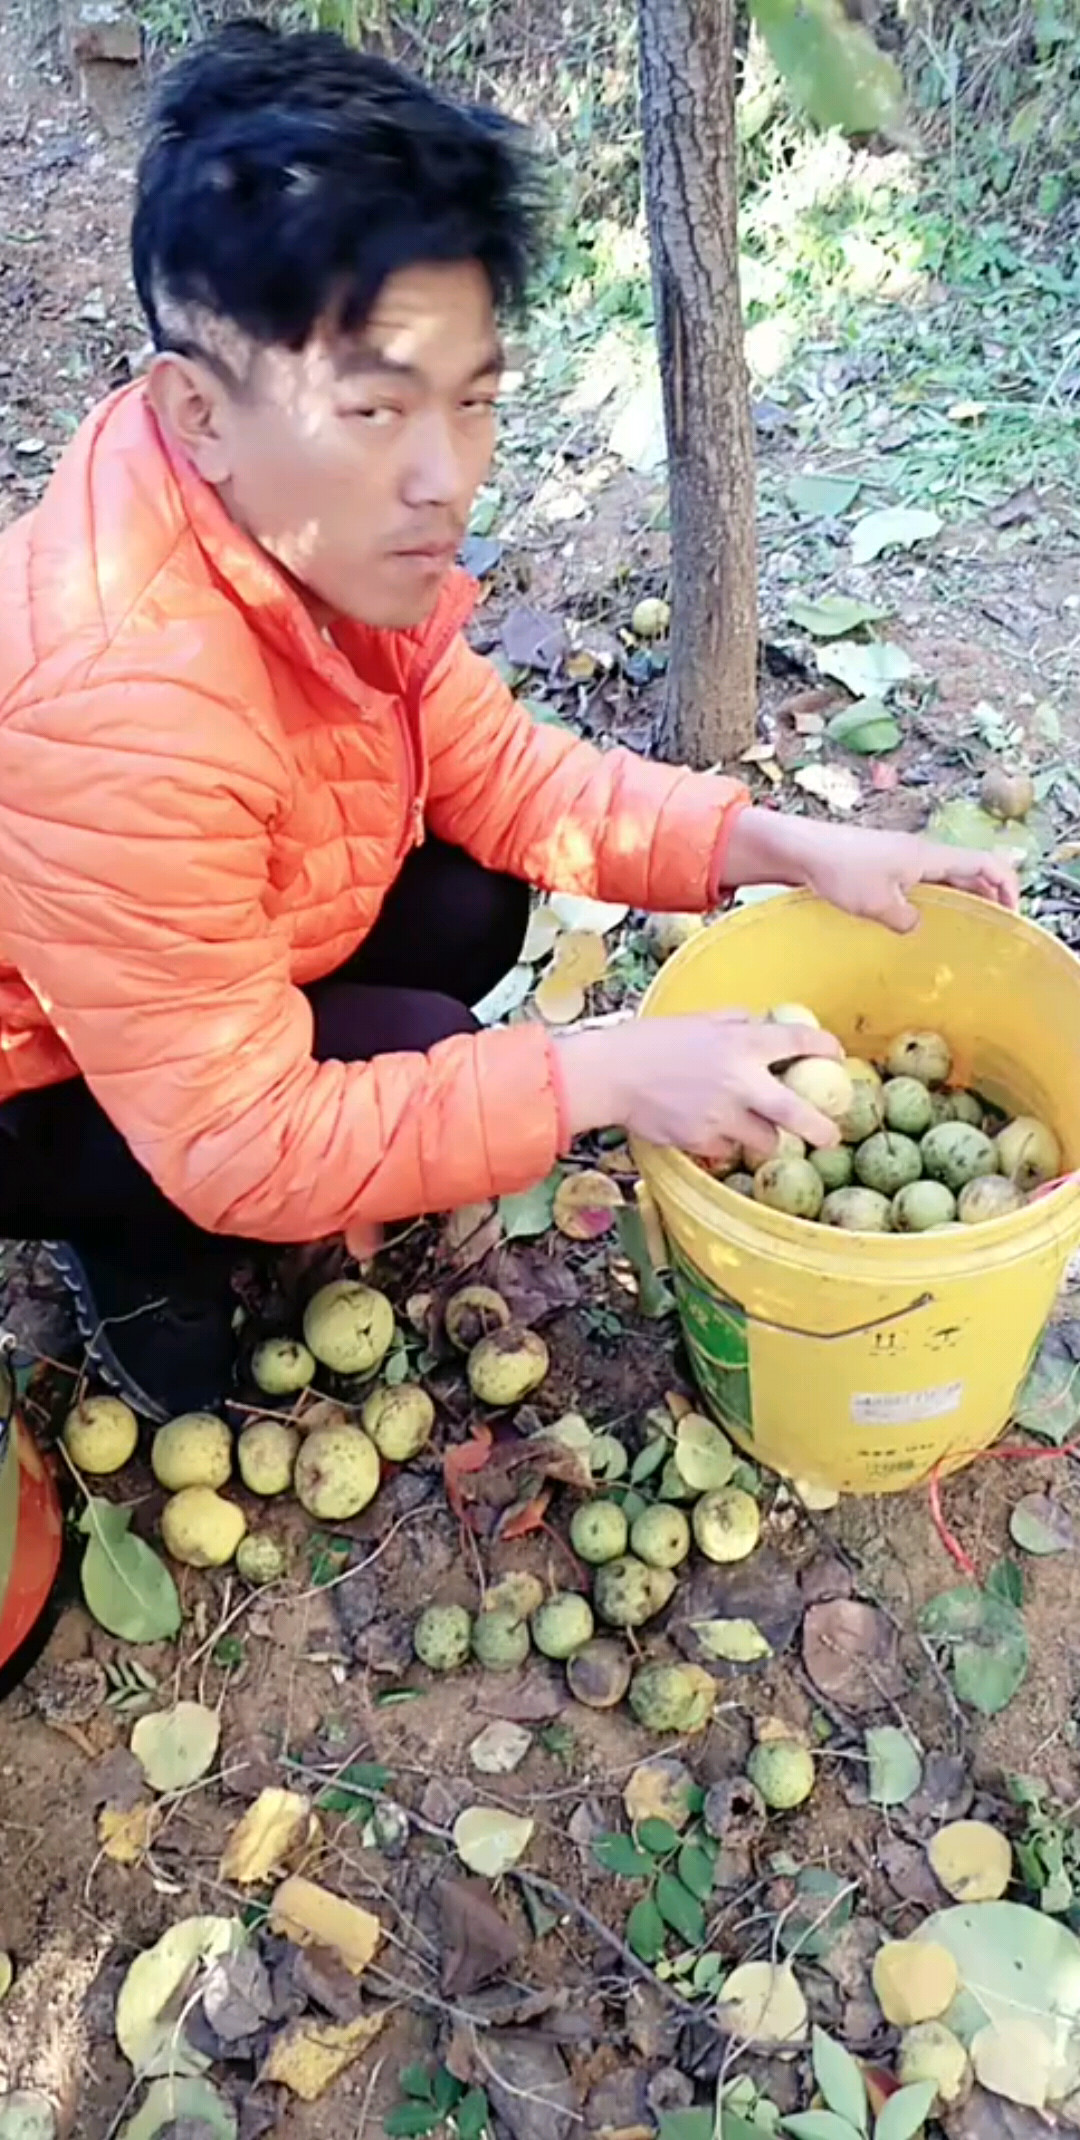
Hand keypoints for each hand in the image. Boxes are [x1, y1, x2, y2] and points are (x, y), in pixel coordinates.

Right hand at [554, 1012, 843, 1157]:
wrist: (612, 1074)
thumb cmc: (651, 1040)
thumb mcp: (698, 1020)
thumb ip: (735, 1022)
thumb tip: (759, 1024)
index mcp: (743, 1044)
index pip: (798, 1041)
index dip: (823, 1047)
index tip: (836, 1055)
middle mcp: (741, 1082)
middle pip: (797, 1113)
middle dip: (820, 1128)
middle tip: (831, 1135)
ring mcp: (723, 1116)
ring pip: (764, 1140)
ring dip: (765, 1136)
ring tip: (755, 1130)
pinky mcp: (703, 1141)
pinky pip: (727, 1147)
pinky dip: (724, 1141)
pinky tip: (706, 1127)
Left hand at [722, 808, 1019, 932]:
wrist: (799, 848)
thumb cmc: (838, 871)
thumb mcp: (876, 905)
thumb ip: (904, 919)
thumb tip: (916, 926)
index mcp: (928, 856)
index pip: (985, 863)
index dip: (1006, 887)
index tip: (1011, 915)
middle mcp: (921, 852)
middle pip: (970, 869)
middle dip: (988, 895)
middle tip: (993, 927)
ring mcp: (902, 856)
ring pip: (946, 875)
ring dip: (961, 896)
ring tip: (964, 927)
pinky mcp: (883, 864)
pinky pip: (923, 879)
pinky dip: (935, 896)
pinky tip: (923, 918)